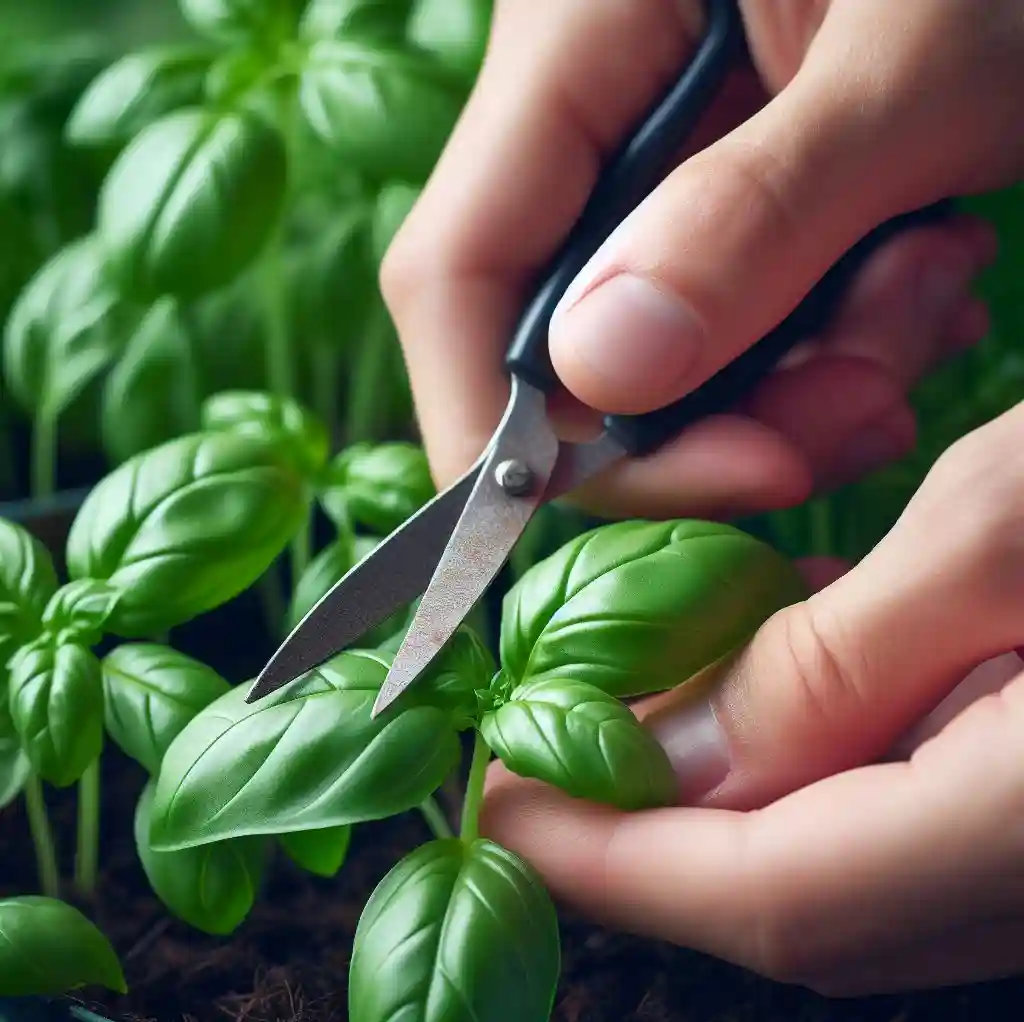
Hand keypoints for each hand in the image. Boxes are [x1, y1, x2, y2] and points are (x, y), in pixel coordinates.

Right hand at [382, 0, 1020, 518]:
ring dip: (800, 383)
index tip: (679, 491)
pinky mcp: (715, 208)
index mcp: (569, 49)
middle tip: (863, 405)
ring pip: (660, 364)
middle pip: (565, 351)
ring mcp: (647, 173)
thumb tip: (608, 374)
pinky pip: (728, 333)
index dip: (514, 432)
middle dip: (714, 421)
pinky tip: (918, 282)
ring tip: (926, 296)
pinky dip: (826, 348)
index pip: (454, 283)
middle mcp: (580, 124)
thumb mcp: (914, 60)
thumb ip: (758, 211)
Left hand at [481, 401, 1023, 995]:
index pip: (769, 896)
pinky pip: (906, 816)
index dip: (617, 857)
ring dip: (719, 803)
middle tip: (542, 750)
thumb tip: (674, 751)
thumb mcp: (1006, 525)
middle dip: (648, 840)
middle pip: (799, 902)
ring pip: (845, 865)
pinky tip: (765, 687)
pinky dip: (810, 767)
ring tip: (620, 718)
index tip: (502, 794)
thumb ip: (839, 664)